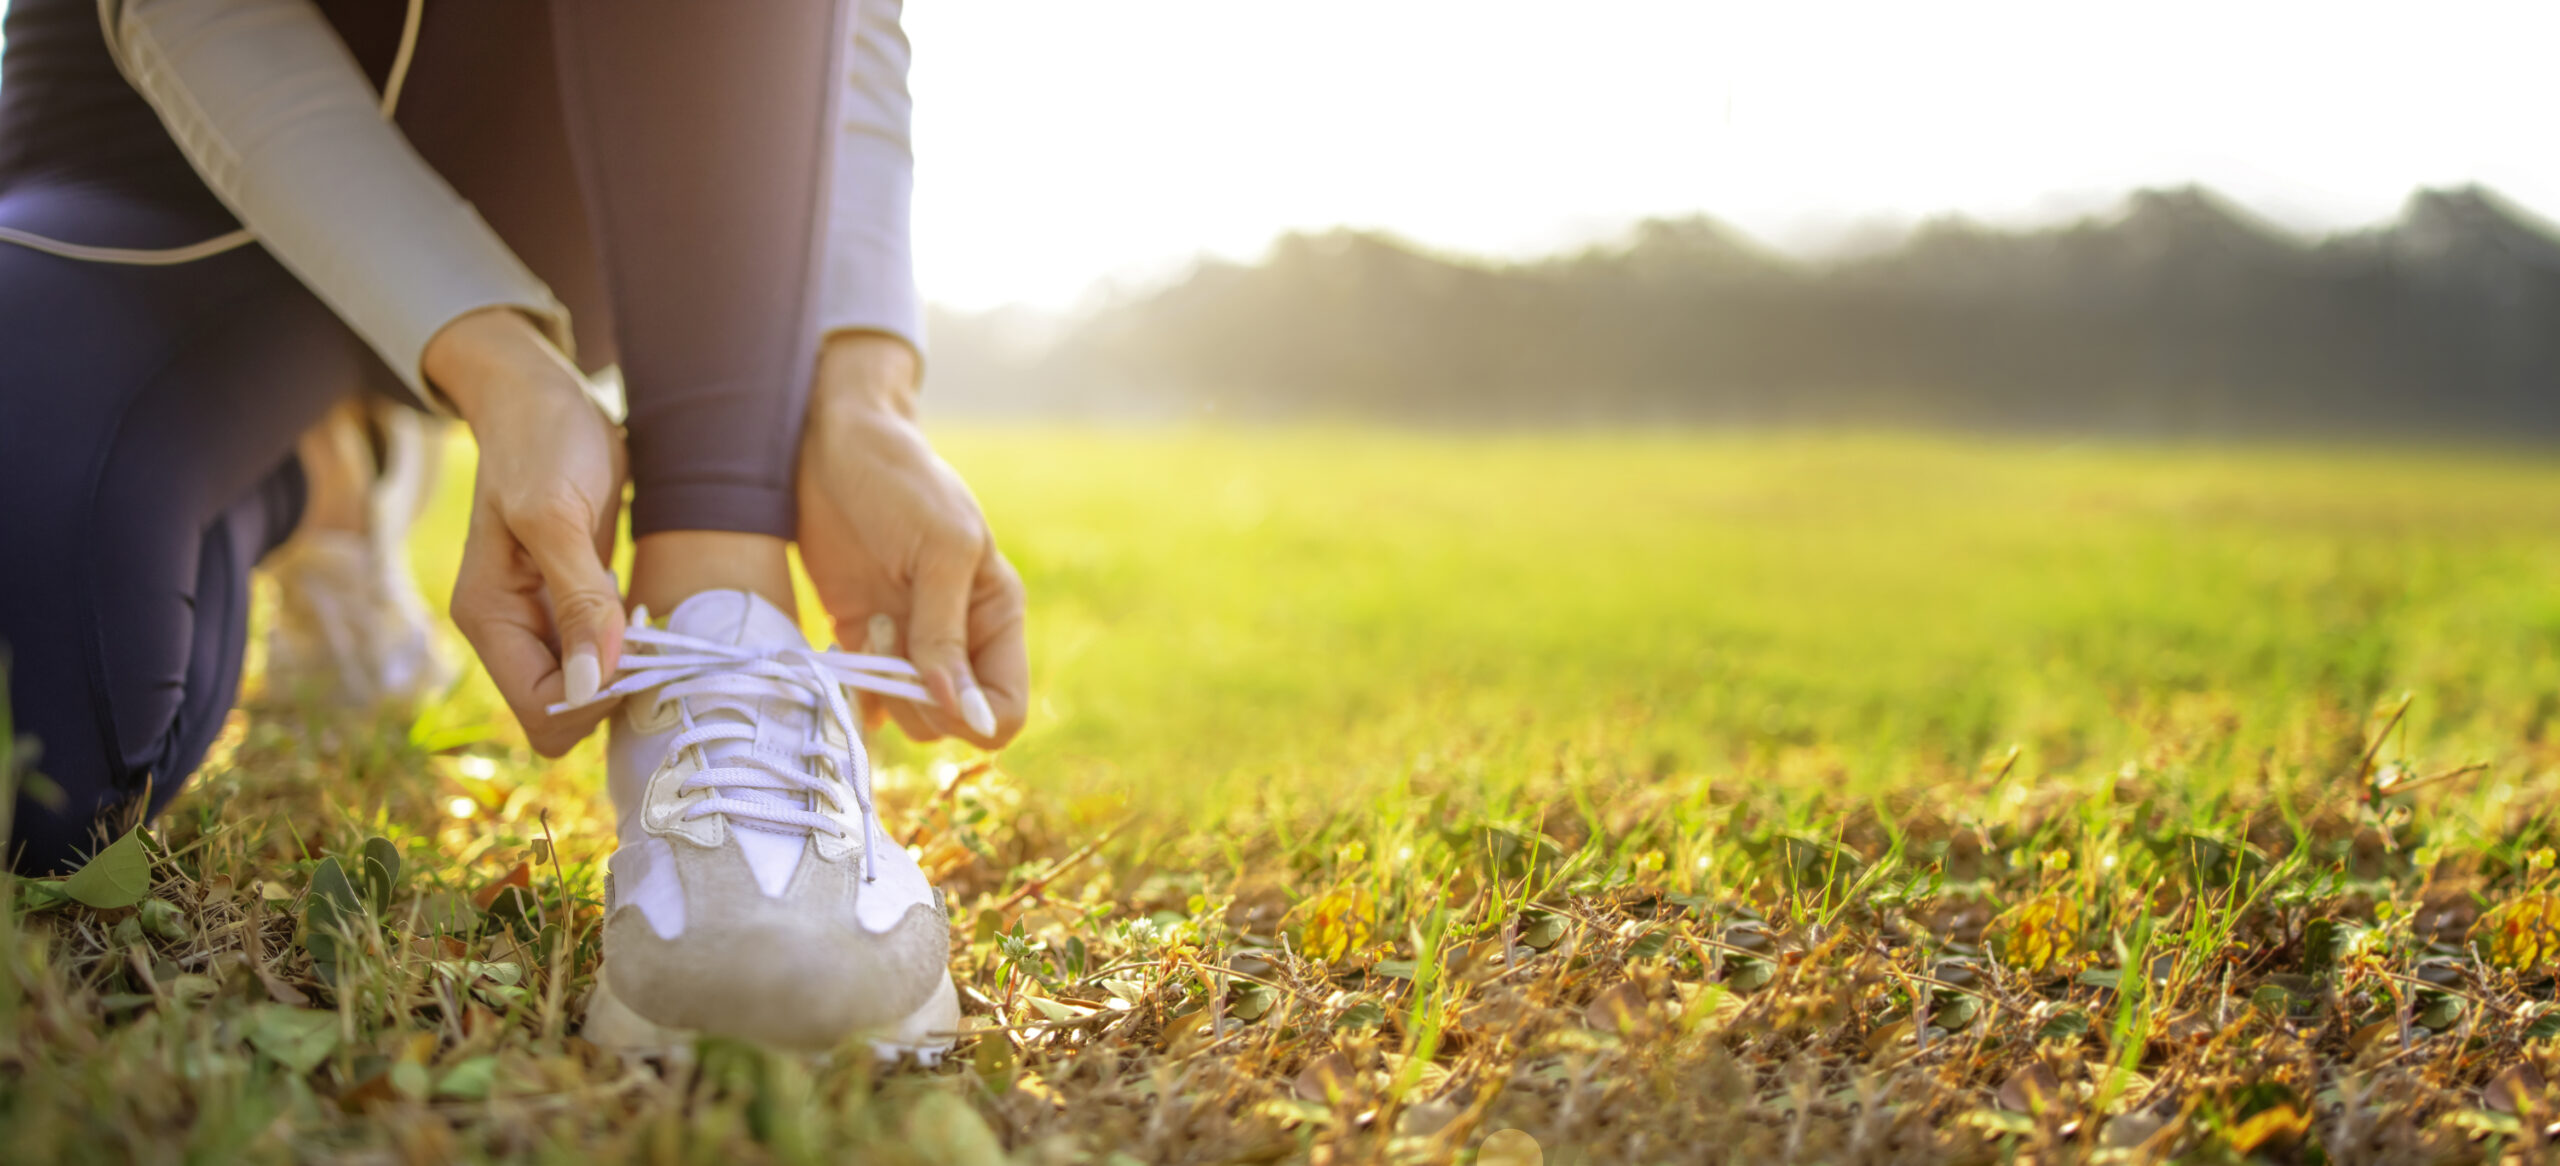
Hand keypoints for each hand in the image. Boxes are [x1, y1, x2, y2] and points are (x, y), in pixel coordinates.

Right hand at [427, 308, 628, 755]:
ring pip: (586, 690)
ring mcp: (538, 619)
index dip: (596, 699)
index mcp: (488, 617)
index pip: (541, 711)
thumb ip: (577, 600)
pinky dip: (629, 649)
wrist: (542, 396)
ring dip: (625, 672)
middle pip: (563, 712)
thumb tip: (591, 684)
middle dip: (613, 691)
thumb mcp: (557, 515)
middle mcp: (508, 629)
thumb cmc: (543, 440)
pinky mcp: (569, 604)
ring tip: (650, 624)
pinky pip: (601, 658)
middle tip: (651, 639)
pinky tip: (645, 613)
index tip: (639, 653)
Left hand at [796, 332, 1027, 747]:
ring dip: (884, 686)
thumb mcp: (938, 551)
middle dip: (919, 697)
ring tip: (869, 627)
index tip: (931, 678)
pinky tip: (845, 656)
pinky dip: (856, 694)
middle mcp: (960, 638)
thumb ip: (946, 635)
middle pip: (955, 723)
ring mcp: (910, 642)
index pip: (1006, 710)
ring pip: (911, 718)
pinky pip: (869, 699)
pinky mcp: (862, 638)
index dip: (972, 714)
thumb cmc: (901, 482)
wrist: (834, 446)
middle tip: (889, 635)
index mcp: (997, 615)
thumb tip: (966, 714)